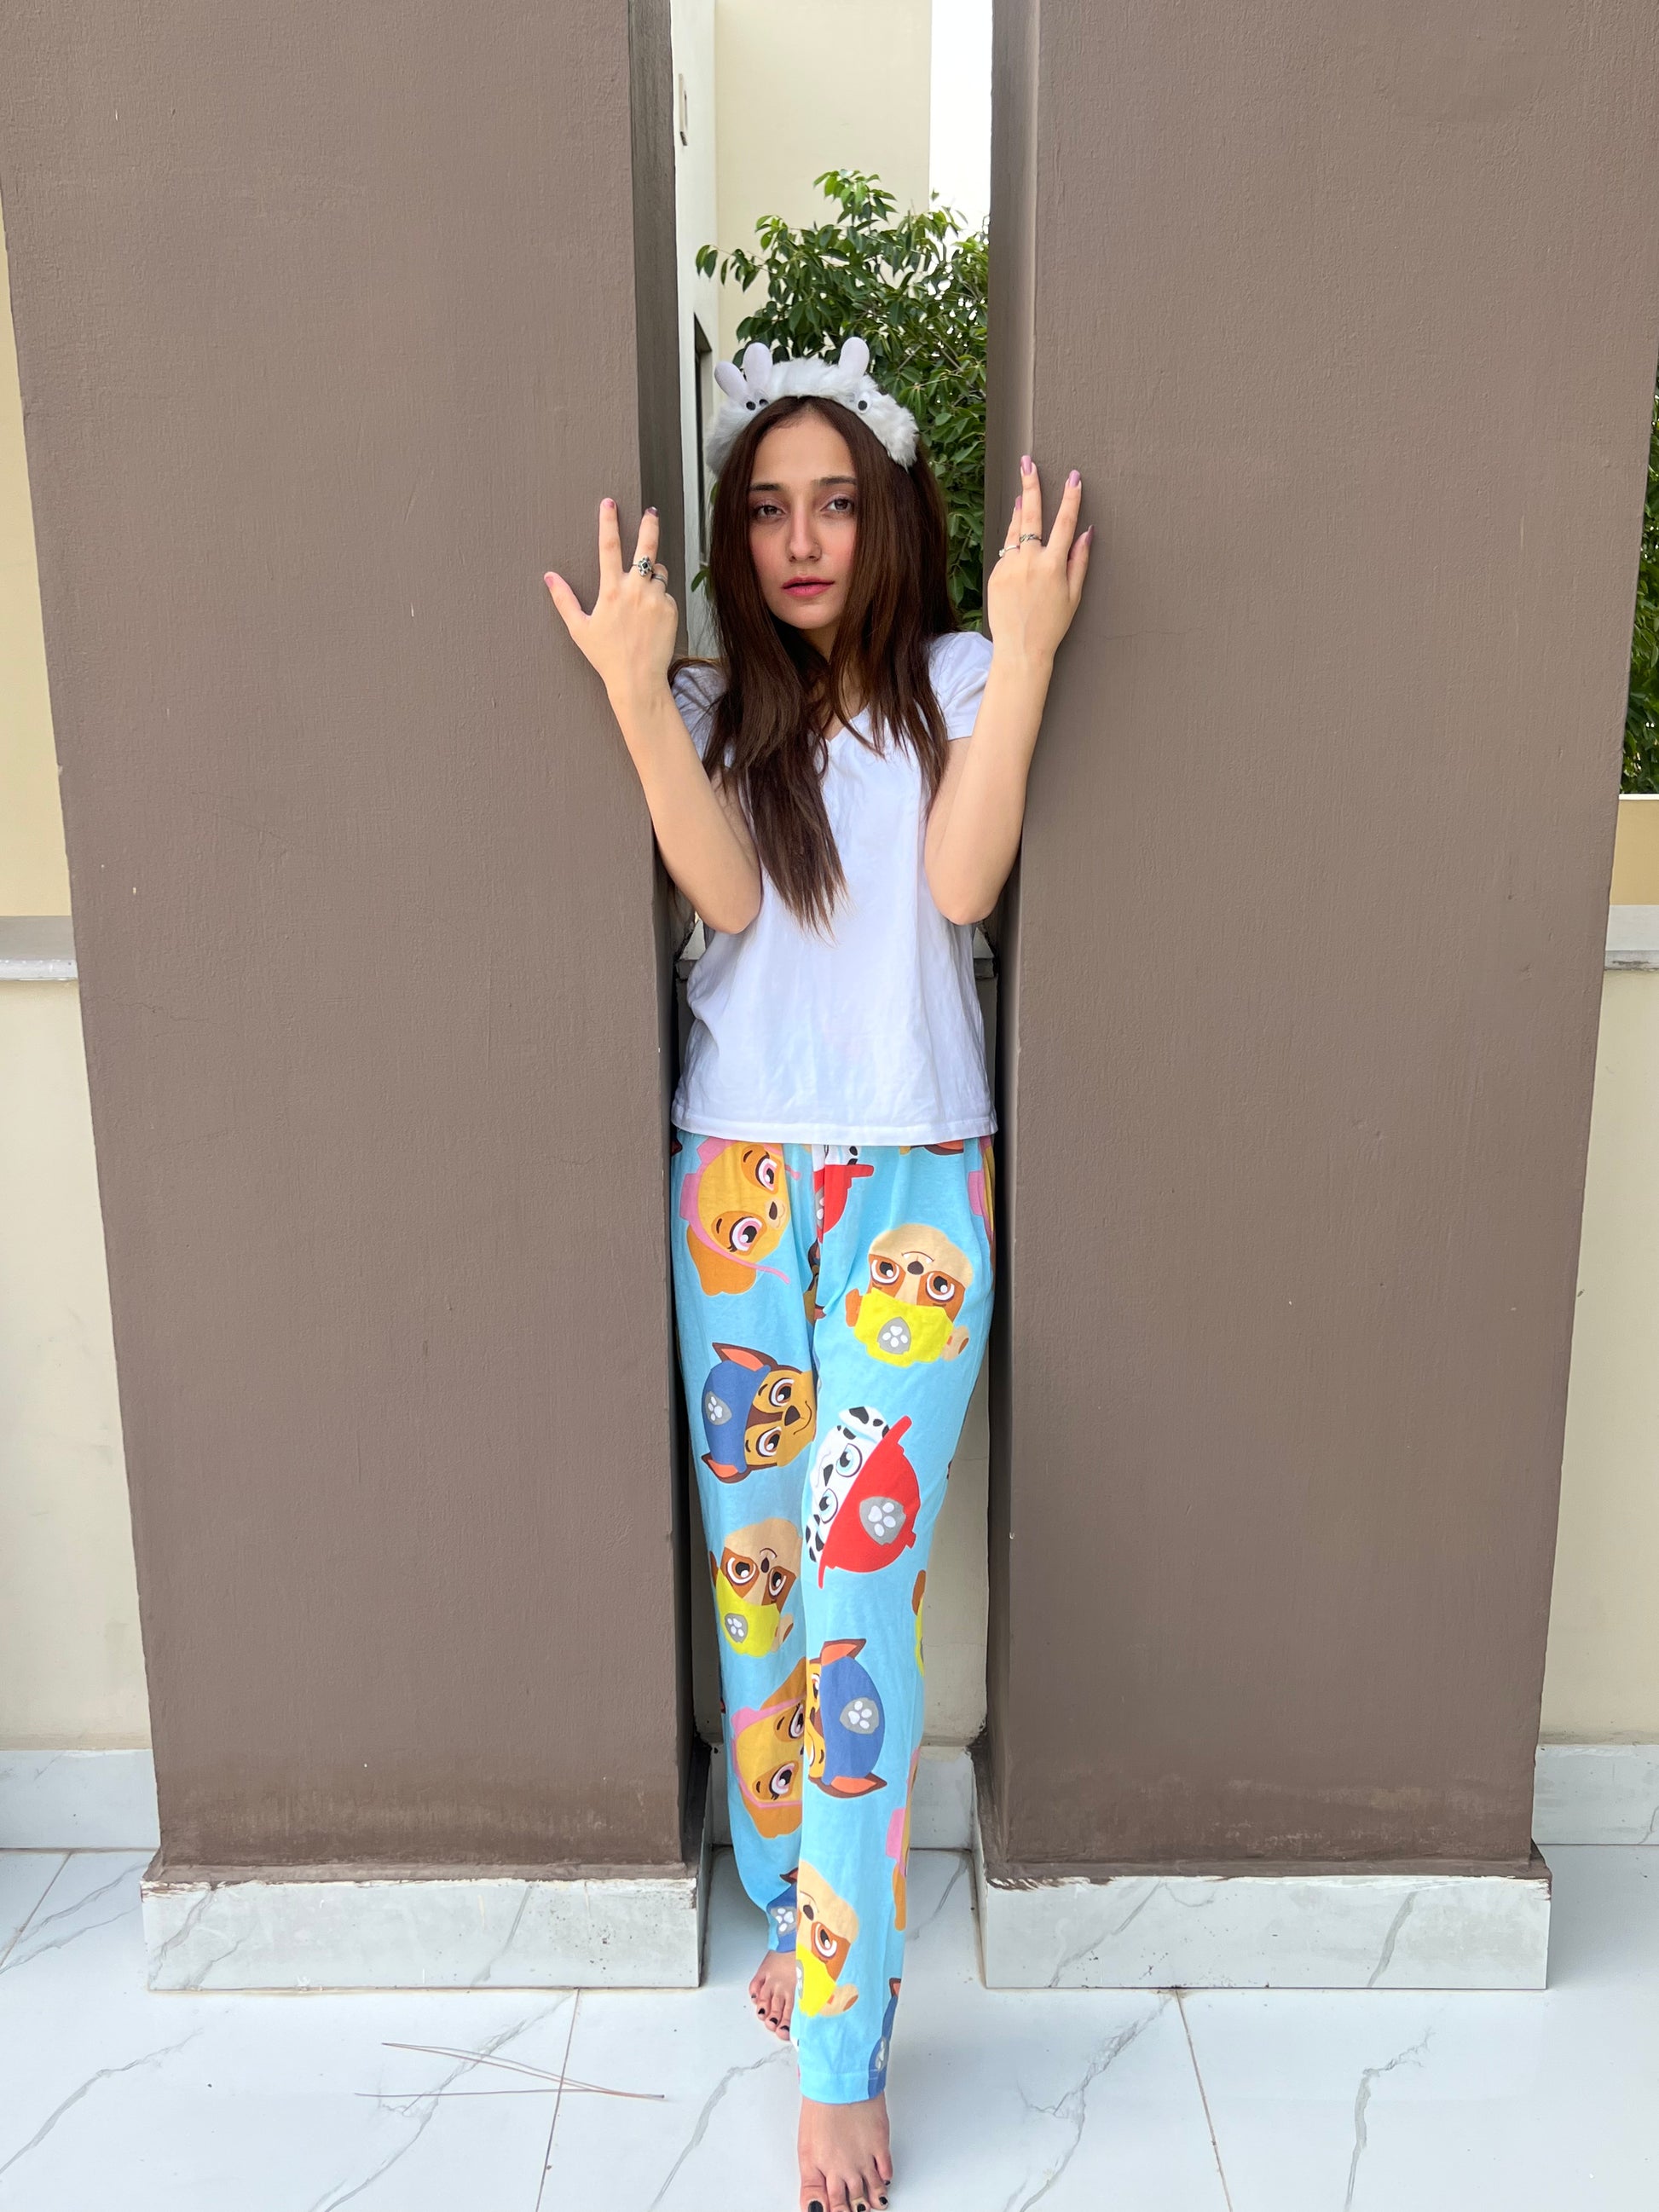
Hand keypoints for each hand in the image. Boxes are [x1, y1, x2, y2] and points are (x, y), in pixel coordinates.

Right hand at [545, 499, 677, 706]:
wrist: (638, 679)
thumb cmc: (606, 657)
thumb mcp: (579, 629)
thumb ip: (564, 600)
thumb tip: (549, 577)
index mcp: (611, 590)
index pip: (609, 546)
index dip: (608, 521)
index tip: (609, 503)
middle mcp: (636, 589)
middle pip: (645, 547)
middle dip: (648, 525)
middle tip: (651, 511)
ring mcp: (656, 599)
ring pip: (658, 572)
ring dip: (652, 574)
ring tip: (642, 594)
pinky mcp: (671, 609)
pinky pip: (666, 594)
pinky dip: (659, 598)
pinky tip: (651, 618)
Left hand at [983, 457, 1092, 665]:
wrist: (1020, 650)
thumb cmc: (1052, 626)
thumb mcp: (1073, 595)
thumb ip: (1079, 561)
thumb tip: (1087, 533)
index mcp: (1053, 565)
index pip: (1065, 522)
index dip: (1071, 497)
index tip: (1074, 477)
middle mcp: (1029, 561)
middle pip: (1031, 514)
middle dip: (1031, 485)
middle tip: (1028, 462)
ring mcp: (1009, 566)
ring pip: (1015, 530)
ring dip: (1020, 511)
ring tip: (1022, 495)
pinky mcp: (995, 574)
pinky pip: (1006, 553)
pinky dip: (1013, 546)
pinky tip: (1019, 548)